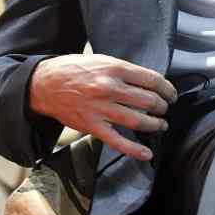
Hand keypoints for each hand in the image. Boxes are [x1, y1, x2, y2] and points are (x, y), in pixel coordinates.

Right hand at [28, 54, 177, 161]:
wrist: (43, 84)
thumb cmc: (75, 70)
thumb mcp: (102, 60)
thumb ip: (125, 71)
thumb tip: (150, 82)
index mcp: (114, 69)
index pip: (152, 80)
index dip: (167, 89)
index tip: (171, 94)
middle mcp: (108, 88)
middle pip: (148, 101)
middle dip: (162, 107)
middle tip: (165, 108)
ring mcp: (100, 109)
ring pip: (138, 121)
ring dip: (155, 124)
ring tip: (161, 124)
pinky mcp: (91, 126)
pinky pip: (117, 141)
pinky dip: (134, 150)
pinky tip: (147, 154)